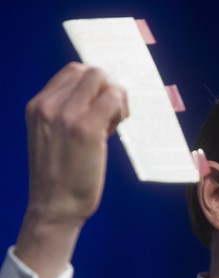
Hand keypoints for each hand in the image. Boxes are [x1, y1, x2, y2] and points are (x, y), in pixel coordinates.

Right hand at [15, 62, 128, 277]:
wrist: (54, 207)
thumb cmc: (60, 176)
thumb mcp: (53, 137)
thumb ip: (68, 114)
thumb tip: (101, 97)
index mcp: (38, 106)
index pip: (73, 72)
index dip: (93, 88)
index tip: (98, 111)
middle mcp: (48, 105)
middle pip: (90, 71)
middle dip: (107, 89)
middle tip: (111, 117)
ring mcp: (66, 114)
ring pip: (102, 78)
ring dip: (116, 98)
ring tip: (112, 125)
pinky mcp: (86, 128)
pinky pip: (113, 98)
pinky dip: (120, 110)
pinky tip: (114, 132)